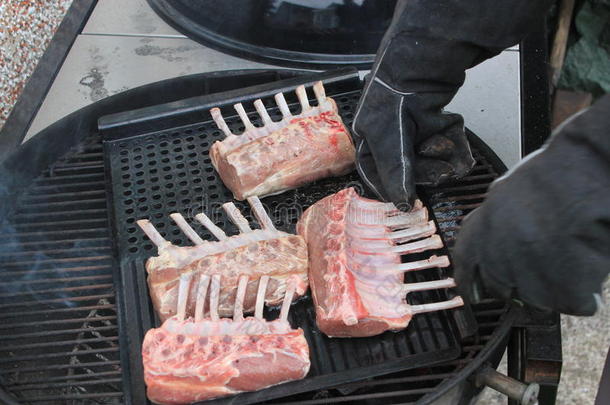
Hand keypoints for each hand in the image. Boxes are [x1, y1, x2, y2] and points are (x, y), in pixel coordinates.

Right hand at [353, 83, 474, 209]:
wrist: (424, 58)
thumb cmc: (394, 91)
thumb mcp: (387, 137)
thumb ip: (394, 172)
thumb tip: (401, 202)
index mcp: (370, 137)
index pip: (378, 174)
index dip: (394, 189)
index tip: (410, 202)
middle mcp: (392, 133)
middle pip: (411, 168)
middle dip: (428, 171)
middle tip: (441, 172)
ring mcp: (416, 126)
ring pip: (433, 156)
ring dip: (445, 157)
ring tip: (448, 150)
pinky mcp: (437, 118)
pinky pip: (449, 141)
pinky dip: (457, 145)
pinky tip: (459, 145)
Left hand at [453, 95, 609, 315]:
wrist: (584, 176)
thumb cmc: (552, 176)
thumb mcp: (505, 195)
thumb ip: (494, 226)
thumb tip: (496, 245)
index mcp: (481, 231)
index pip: (465, 268)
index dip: (470, 283)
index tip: (475, 295)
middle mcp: (497, 258)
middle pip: (503, 290)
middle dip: (523, 283)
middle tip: (547, 262)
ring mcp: (527, 278)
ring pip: (541, 300)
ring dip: (558, 285)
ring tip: (574, 251)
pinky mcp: (562, 291)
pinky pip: (575, 304)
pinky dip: (587, 292)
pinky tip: (590, 263)